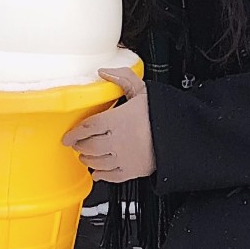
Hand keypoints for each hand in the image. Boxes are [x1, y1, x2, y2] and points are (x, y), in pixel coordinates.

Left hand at [63, 67, 156, 183]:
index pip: (86, 128)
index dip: (74, 133)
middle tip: (78, 143)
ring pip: (95, 162)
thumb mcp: (143, 91)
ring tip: (86, 155)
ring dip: (87, 159)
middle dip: (80, 145)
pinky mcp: (131, 171)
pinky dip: (101, 174)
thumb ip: (122, 78)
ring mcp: (123, 158)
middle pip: (88, 146)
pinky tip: (98, 171)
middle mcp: (117, 141)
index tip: (68, 136)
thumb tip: (104, 72)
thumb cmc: (162, 114)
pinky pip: (109, 176)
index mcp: (117, 120)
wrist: (181, 137)